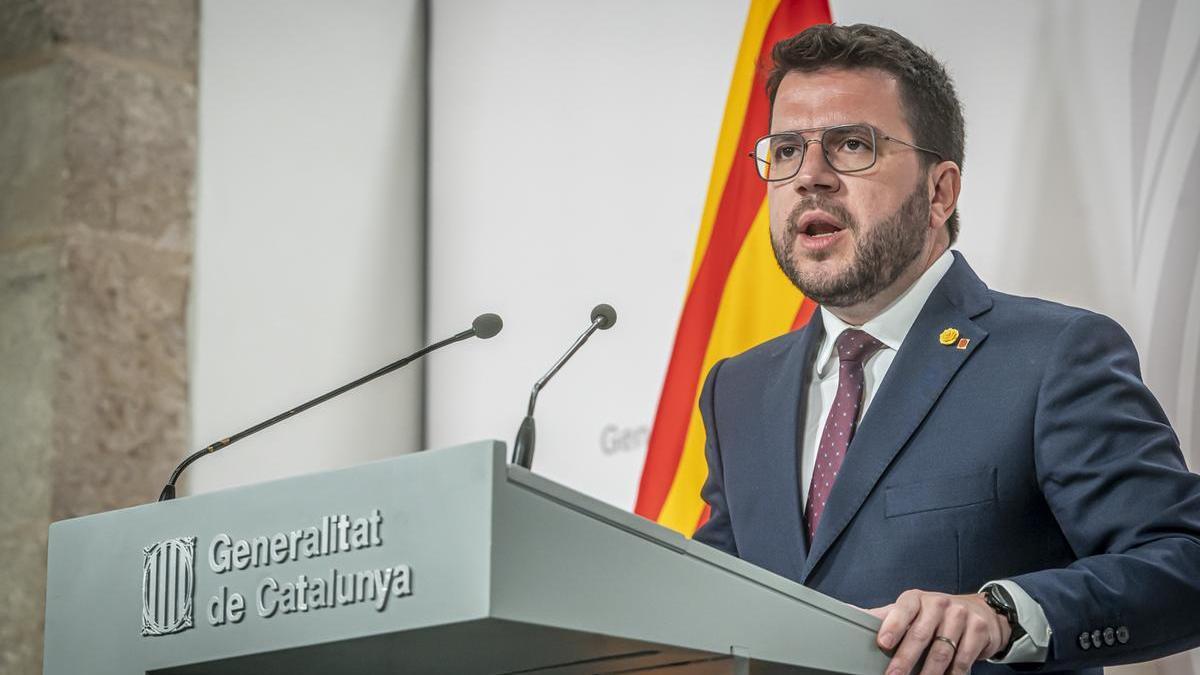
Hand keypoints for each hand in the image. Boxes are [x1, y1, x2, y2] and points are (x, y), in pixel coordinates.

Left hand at [868, 589, 1010, 674]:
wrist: (979, 612)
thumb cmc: (935, 615)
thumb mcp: (910, 611)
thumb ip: (885, 617)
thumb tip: (851, 613)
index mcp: (916, 599)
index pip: (902, 610)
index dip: (892, 626)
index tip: (883, 643)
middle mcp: (938, 604)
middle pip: (920, 635)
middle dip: (905, 659)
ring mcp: (960, 615)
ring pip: (942, 651)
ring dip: (929, 673)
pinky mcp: (978, 630)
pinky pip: (963, 659)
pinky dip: (952, 674)